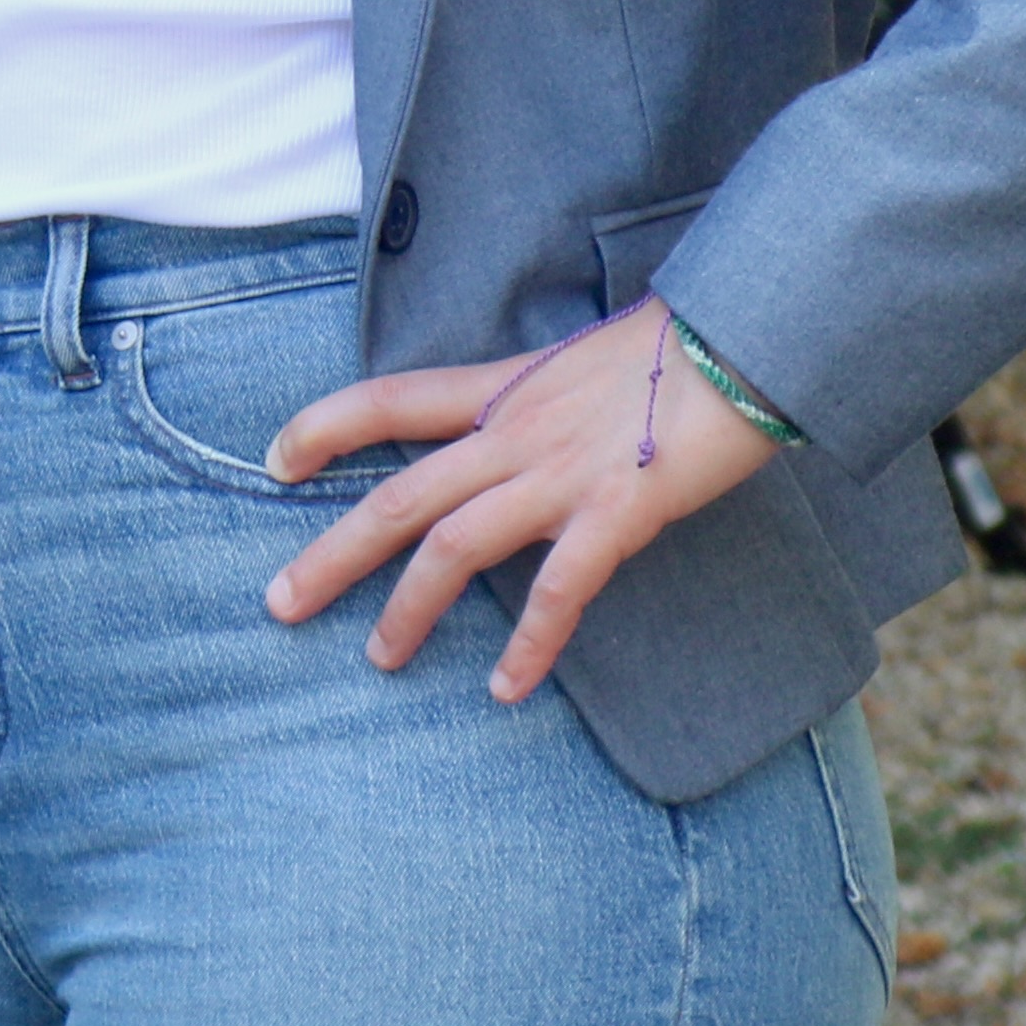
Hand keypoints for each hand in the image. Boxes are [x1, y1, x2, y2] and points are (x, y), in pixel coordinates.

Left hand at [262, 300, 772, 701]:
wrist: (750, 338)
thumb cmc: (677, 351)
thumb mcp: (581, 364)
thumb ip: (537, 404)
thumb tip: (512, 441)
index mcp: (502, 387)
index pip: (387, 399)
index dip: (324, 428)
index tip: (275, 461)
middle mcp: (516, 430)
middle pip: (399, 494)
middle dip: (332, 553)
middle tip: (279, 604)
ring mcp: (562, 474)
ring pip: (454, 545)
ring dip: (408, 608)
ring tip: (378, 659)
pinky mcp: (617, 512)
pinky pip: (558, 588)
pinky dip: (529, 643)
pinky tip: (504, 688)